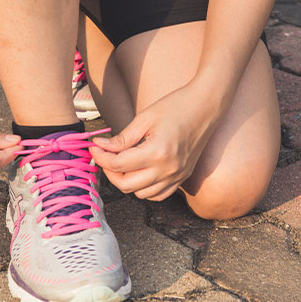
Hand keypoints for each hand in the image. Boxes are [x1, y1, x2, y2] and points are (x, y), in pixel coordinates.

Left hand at [91, 84, 218, 200]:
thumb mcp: (145, 118)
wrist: (206, 106)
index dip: (101, 157)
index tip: (94, 146)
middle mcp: (168, 170)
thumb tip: (100, 146)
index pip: (118, 165)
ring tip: (121, 163)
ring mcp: (177, 176)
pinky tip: (138, 173)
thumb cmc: (176, 106)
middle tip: (104, 156)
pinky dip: (144, 189)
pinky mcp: (182, 178)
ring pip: (141, 194)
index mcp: (157, 152)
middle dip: (109, 171)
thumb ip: (122, 138)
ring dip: (126, 181)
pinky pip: (158, 195)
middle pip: (126, 185)